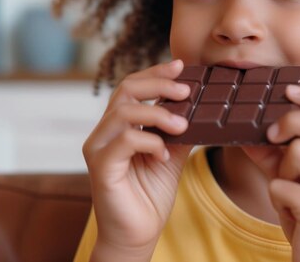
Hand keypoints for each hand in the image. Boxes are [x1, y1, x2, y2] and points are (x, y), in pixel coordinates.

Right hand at [82, 59, 192, 258]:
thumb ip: (178, 129)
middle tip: (187, 90)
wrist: (139, 233)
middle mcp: (104, 132)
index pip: (133, 87)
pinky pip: (124, 140)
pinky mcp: (100, 166)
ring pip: (123, 111)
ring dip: (159, 114)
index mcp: (119, 125)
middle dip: (158, 84)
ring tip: (184, 125)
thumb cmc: (151, 194)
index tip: (181, 65)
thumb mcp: (172, 154)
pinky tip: (165, 153)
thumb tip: (201, 104)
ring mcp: (98, 148)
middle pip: (125, 89)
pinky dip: (150, 141)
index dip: (155, 73)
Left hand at [242, 85, 299, 261]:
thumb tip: (245, 133)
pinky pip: (282, 186)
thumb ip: (274, 156)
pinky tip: (289, 212)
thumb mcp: (291, 182)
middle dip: (291, 119)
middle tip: (270, 132)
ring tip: (287, 190)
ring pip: (299, 152)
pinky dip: (276, 197)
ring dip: (281, 170)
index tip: (288, 89)